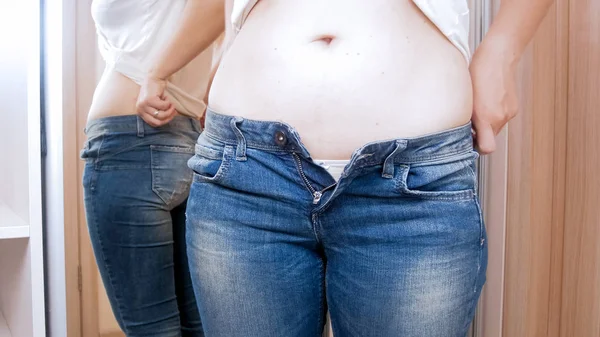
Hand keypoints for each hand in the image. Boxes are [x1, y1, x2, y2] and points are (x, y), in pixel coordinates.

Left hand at [136, 76, 176, 126]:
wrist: (154, 77)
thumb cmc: (155, 91)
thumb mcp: (153, 105)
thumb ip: (156, 113)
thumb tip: (165, 121)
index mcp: (140, 112)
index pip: (154, 124)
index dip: (165, 121)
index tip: (171, 116)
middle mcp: (140, 109)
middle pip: (158, 122)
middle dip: (168, 117)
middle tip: (173, 111)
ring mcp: (143, 105)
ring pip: (161, 115)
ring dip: (169, 110)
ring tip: (171, 104)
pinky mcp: (149, 100)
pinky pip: (163, 106)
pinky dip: (168, 102)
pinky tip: (166, 97)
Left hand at [470, 36, 519, 153]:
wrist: (499, 55)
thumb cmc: (477, 72)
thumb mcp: (463, 97)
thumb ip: (465, 118)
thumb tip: (464, 132)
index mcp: (485, 117)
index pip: (487, 148)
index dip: (477, 149)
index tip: (468, 143)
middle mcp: (500, 118)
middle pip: (489, 139)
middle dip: (479, 134)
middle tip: (468, 123)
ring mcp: (509, 113)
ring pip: (495, 129)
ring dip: (486, 124)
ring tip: (478, 108)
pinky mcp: (514, 107)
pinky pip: (501, 119)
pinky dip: (494, 115)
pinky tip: (487, 102)